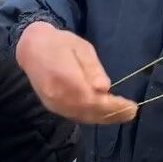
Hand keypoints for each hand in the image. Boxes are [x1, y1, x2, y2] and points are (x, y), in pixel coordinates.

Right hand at [16, 21, 136, 123]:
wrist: (31, 48)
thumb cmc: (59, 43)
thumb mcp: (81, 47)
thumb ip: (92, 68)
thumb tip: (104, 88)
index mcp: (65, 77)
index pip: (93, 99)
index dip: (113, 106)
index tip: (132, 106)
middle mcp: (57, 95)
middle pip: (89, 111)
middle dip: (112, 114)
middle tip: (132, 113)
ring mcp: (53, 103)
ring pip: (82, 116)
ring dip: (104, 118)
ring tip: (123, 115)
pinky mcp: (52, 106)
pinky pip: (75, 115)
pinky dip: (92, 117)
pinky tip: (105, 115)